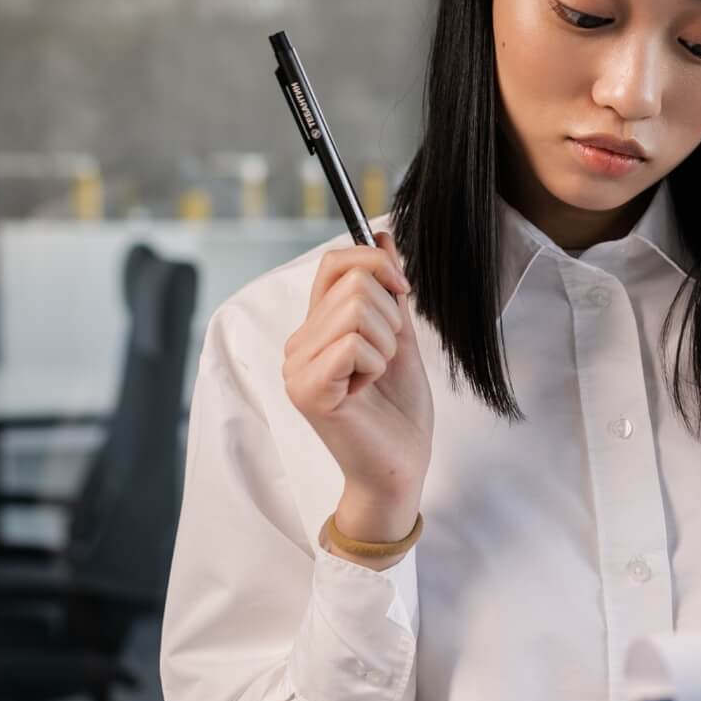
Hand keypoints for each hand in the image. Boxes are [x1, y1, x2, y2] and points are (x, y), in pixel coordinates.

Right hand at [283, 229, 432, 565]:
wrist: (400, 466)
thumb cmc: (398, 409)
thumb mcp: (400, 336)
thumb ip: (389, 290)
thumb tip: (382, 233)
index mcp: (315, 328)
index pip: (335, 262)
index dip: (377, 264)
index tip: (403, 292)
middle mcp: (297, 344)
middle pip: (355, 283)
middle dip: (392, 317)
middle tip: (386, 359)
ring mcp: (297, 368)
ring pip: (359, 309)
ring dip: (387, 343)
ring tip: (376, 377)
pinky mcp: (308, 390)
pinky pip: (355, 344)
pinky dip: (377, 364)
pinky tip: (366, 392)